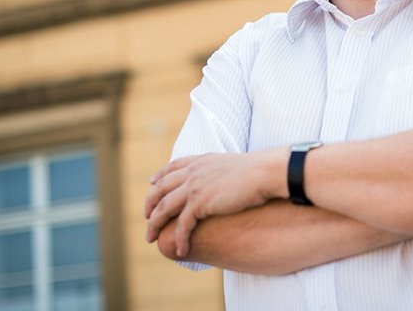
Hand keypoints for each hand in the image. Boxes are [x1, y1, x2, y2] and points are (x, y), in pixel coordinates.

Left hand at [144, 150, 282, 257]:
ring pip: (164, 208)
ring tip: (151, 238)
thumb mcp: (233, 165)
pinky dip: (179, 239)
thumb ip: (221, 170)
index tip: (152, 183)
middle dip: (150, 204)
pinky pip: (182, 225)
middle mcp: (193, 172)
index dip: (159, 176)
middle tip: (146, 217)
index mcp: (201, 161)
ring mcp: (194, 187)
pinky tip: (180, 250)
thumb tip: (226, 178)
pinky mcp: (200, 203)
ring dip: (154, 225)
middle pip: (160, 188)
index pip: (172, 167)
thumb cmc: (258, 171)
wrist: (265, 172)